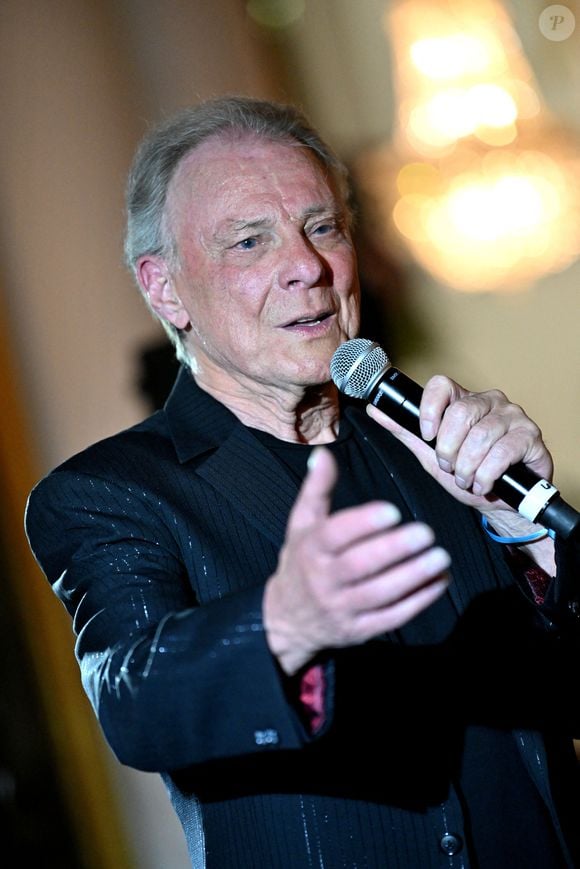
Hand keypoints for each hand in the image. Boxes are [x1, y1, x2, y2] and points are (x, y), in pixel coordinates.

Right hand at [263, 447, 450, 674]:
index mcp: (311, 549)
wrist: (287, 620)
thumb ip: (316, 488)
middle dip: (394, 550)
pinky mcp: (359, 631)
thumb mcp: (302, 524)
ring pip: (379, 594)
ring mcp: (342, 609)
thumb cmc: (301, 561)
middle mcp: (323, 580)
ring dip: (412, 576)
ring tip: (440, 556)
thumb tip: (323, 453)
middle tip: (426, 532)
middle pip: (359, 566)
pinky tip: (439, 581)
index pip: (334, 535)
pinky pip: (391, 617)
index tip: (392, 511)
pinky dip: (418, 601)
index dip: (362, 524)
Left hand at [366, 375, 555, 571]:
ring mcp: (513, 416)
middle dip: (448, 449)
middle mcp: (489, 401)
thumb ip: (405, 430)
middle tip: (449, 467)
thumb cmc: (467, 473)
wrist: (499, 502)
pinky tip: (484, 484)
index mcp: (463, 400)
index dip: (430, 409)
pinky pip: (503, 452)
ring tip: (467, 480)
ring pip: (481, 435)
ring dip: (467, 466)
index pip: (442, 385)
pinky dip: (487, 475)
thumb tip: (375, 408)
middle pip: (460, 413)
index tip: (427, 435)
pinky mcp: (530, 437)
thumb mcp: (429, 453)